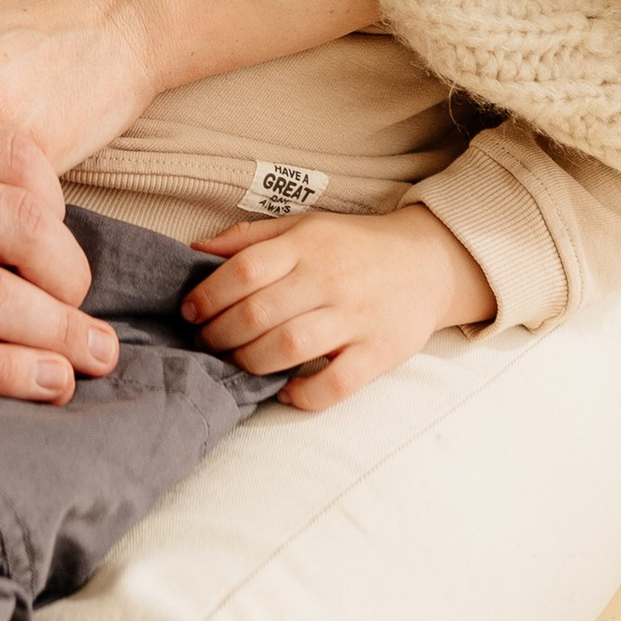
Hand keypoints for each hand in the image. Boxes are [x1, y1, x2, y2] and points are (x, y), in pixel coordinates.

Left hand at [181, 201, 495, 409]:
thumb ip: (250, 238)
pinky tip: (285, 390)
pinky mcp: (380, 353)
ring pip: (289, 348)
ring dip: (250, 362)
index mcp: (308, 244)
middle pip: (259, 313)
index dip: (208, 295)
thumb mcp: (304, 226)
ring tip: (237, 363)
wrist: (429, 263)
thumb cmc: (352, 246)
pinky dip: (304, 395)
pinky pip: (336, 384)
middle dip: (220, 335)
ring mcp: (357, 318)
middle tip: (207, 343)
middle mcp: (330, 279)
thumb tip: (194, 249)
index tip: (191, 312)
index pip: (245, 270)